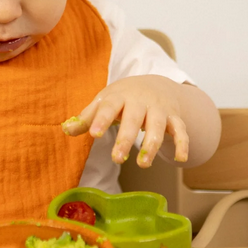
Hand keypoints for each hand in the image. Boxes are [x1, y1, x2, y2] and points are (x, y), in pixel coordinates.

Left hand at [61, 75, 188, 167]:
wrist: (156, 83)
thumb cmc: (123, 97)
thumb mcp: (104, 102)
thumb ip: (87, 117)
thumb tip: (65, 129)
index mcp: (119, 96)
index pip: (108, 107)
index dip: (101, 120)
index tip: (95, 134)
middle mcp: (140, 101)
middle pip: (133, 120)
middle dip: (126, 139)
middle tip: (117, 159)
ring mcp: (159, 109)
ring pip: (158, 127)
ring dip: (151, 145)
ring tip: (142, 163)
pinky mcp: (175, 118)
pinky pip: (181, 131)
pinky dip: (182, 144)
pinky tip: (179, 159)